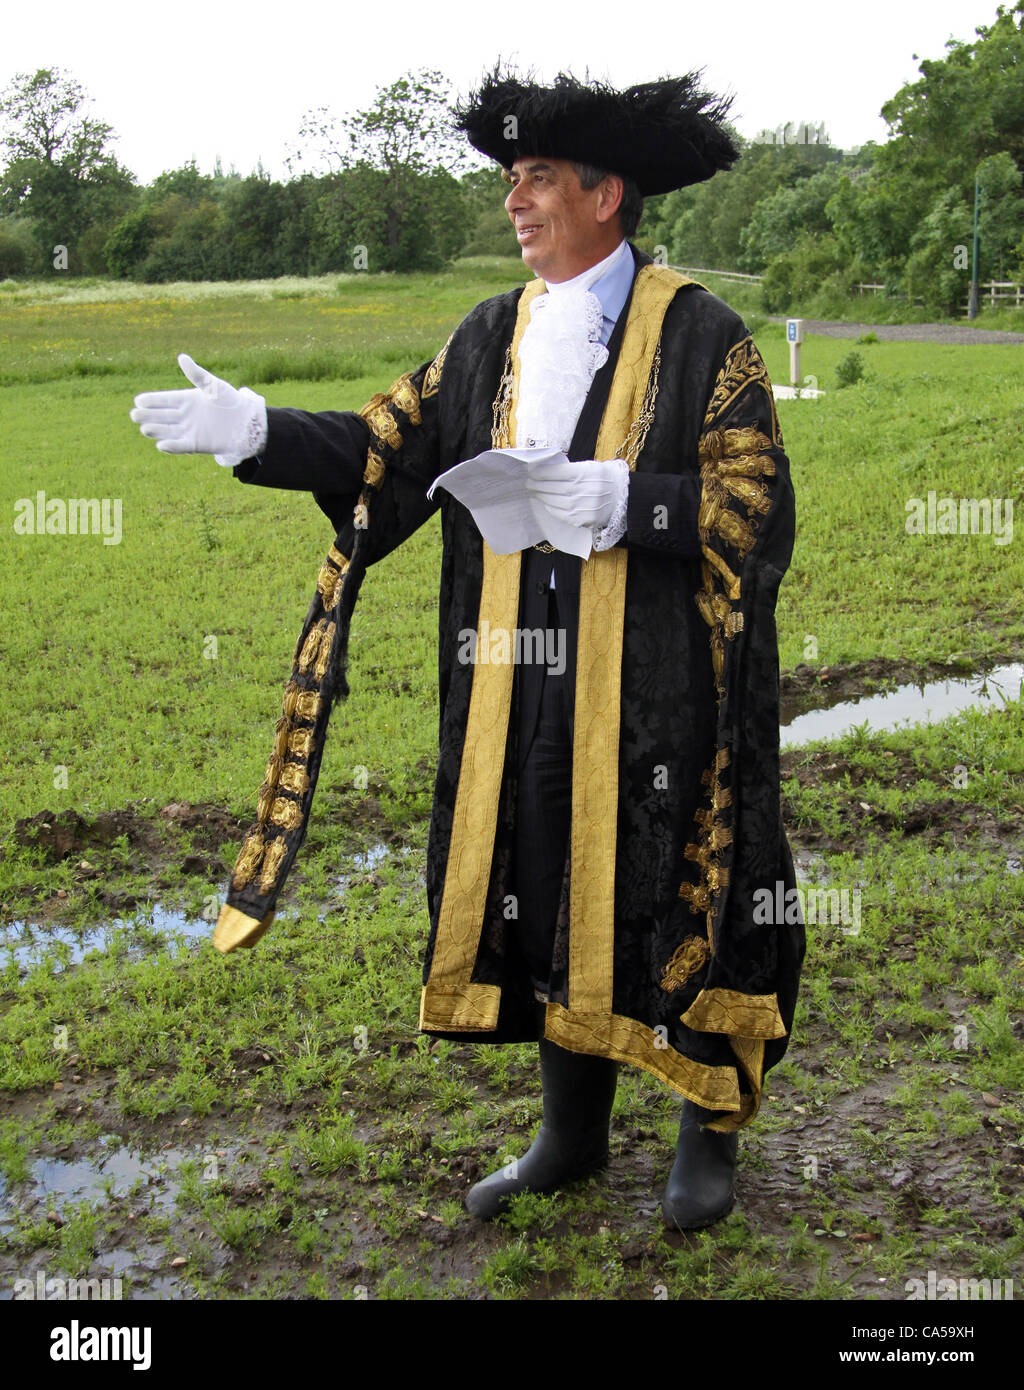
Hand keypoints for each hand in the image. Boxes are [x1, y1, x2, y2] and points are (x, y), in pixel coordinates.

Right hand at [130, 353, 265, 463]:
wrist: (246, 422)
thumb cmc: (231, 400)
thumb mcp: (213, 386)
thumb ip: (196, 374)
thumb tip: (182, 357)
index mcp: (186, 399)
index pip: (163, 400)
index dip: (151, 401)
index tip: (138, 400)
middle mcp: (184, 416)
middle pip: (161, 416)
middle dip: (147, 416)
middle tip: (135, 415)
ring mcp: (189, 430)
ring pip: (167, 431)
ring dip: (156, 431)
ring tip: (145, 428)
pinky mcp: (196, 444)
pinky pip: (181, 446)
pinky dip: (171, 447)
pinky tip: (161, 444)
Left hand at [524, 456, 627, 528]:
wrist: (624, 497)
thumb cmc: (605, 479)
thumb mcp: (592, 467)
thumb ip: (572, 469)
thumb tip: (548, 470)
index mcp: (586, 473)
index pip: (558, 472)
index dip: (542, 472)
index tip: (531, 471)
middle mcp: (585, 489)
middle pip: (554, 487)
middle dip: (538, 485)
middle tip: (528, 483)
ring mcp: (584, 506)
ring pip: (556, 501)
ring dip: (543, 497)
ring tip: (535, 492)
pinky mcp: (585, 519)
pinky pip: (563, 514)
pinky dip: (552, 509)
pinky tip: (547, 504)